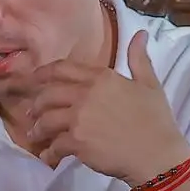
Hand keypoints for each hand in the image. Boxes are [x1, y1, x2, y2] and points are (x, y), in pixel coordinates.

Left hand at [27, 30, 189, 182]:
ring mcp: (79, 118)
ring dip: (38, 129)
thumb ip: (138, 59)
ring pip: (46, 120)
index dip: (43, 73)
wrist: (158, 155)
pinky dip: (49, 152)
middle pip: (48, 94)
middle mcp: (86, 94)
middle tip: (31, 114)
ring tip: (36, 136)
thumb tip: (140, 33)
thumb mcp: (150, 84)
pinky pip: (54, 145)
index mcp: (102, 78)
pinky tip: (48, 157)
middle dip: (36, 105)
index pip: (63, 69)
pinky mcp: (77, 142)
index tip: (33, 79)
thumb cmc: (156, 120)